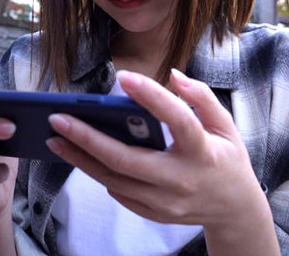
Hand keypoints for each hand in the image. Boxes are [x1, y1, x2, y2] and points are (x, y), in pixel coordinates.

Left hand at [44, 69, 265, 227]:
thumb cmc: (227, 159)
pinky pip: (118, 193)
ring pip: (114, 180)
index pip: (177, 121)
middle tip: (58, 118)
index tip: (125, 76)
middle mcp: (181, 180)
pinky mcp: (154, 213)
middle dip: (88, 138)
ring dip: (80, 159)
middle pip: (127, 159)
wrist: (234, 210)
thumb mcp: (226, 125)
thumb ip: (202, 98)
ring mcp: (165, 202)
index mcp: (203, 152)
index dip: (152, 97)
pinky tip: (78, 155)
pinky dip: (97, 173)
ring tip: (55, 137)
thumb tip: (174, 74)